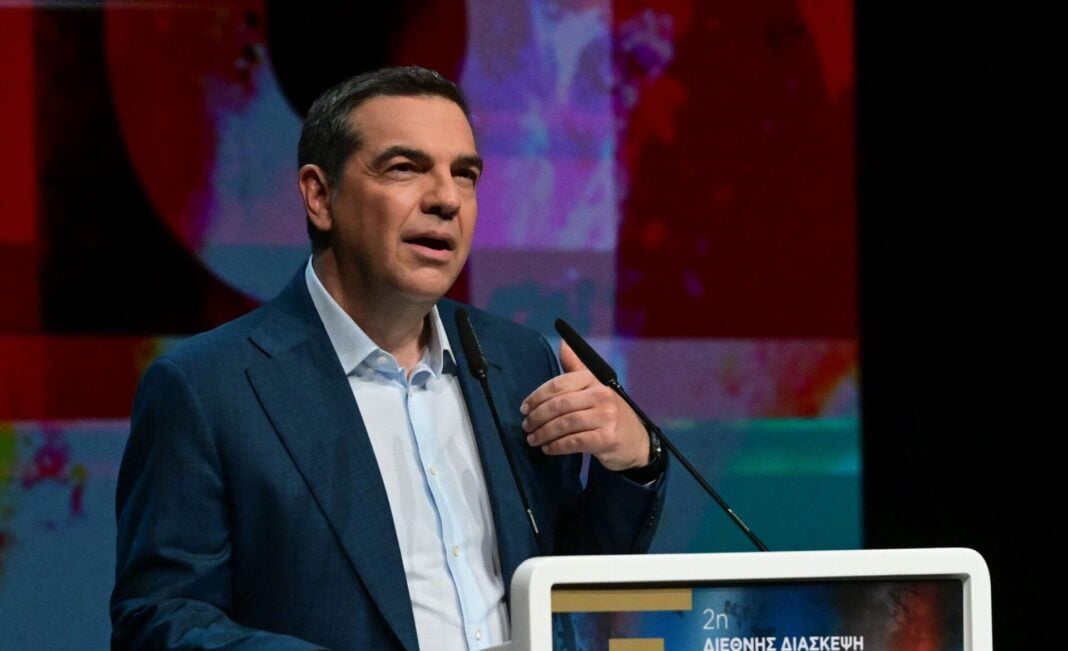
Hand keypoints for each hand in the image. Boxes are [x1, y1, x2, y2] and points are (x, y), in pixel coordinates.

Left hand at [520, 341, 649, 470]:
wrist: (636, 441)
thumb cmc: (608, 413)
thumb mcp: (595, 387)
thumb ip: (576, 367)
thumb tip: (563, 344)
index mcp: (594, 380)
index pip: (559, 383)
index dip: (538, 396)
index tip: (524, 408)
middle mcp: (602, 395)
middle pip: (560, 405)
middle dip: (537, 416)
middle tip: (526, 426)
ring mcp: (606, 417)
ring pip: (565, 424)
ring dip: (544, 433)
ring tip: (532, 439)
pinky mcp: (607, 439)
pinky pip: (574, 442)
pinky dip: (557, 446)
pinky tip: (548, 448)